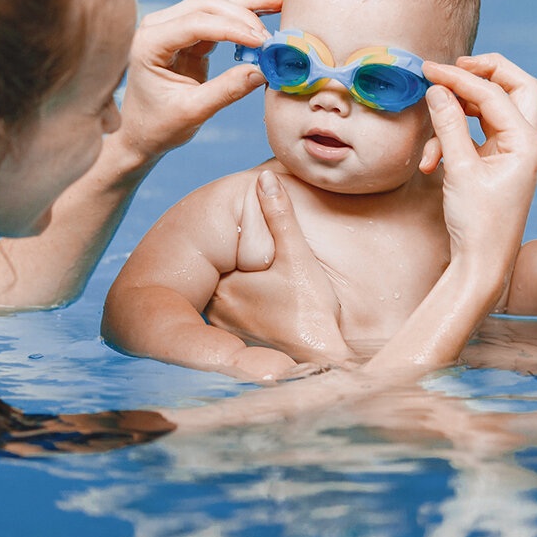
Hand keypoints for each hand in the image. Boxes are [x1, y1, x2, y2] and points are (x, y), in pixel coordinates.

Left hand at [117, 0, 281, 165]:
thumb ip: (227, 90)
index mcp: (150, 43)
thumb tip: (264, 71)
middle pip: (207, 4)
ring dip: (247, 5)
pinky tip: (268, 10)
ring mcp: (172, 25)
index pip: (196, 23)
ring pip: (215, 4)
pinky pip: (219, 18)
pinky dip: (243, 17)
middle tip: (272, 38)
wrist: (141, 132)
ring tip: (280, 3)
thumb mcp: (193, 112)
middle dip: (243, 16)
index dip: (233, 29)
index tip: (263, 43)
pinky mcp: (189, 34)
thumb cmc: (158, 125)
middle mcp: (158, 26)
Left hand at [206, 171, 353, 366]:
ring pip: (222, 291)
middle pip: (217, 268)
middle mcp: (216, 305)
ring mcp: (224, 326)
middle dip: (232, 257)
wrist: (320, 359)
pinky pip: (228, 312)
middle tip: (246, 245)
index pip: (215, 247)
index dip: (230, 235)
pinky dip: (239, 301)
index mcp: (225, 281)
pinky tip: (259, 298)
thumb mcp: (298, 256)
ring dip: (234, 279)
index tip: (234, 223)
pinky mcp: (236, 340)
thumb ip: (280, 216)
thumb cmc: (312, 309)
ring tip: (256, 270)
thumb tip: (265, 178)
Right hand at [419, 61, 536, 278]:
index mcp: (527, 142)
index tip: (428, 70)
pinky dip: (454, 136)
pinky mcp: (498, 161)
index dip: (459, 78)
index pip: (493, 93)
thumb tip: (437, 89)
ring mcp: (513, 151)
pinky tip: (431, 160)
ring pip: (493, 108)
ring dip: (460, 111)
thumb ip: (449, 125)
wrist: (483, 263)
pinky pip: (478, 132)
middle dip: (484, 73)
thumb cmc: (478, 223)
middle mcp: (526, 142)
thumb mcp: (460, 170)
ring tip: (432, 128)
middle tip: (453, 68)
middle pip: (514, 86)